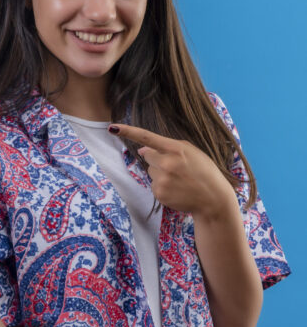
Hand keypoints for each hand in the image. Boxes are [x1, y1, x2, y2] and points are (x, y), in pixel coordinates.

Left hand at [109, 124, 234, 216]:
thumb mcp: (191, 152)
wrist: (213, 198)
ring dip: (160, 174)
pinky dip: (162, 187)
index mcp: (177, 149)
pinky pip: (153, 185)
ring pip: (150, 171)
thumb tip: (142, 149)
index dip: (129, 132)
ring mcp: (163, 180)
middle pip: (148, 156)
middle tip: (176, 168)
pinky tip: (177, 189)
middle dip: (157, 160)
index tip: (113, 128)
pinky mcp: (160, 193)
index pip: (148, 137)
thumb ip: (166, 147)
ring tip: (179, 180)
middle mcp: (167, 163)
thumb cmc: (204, 171)